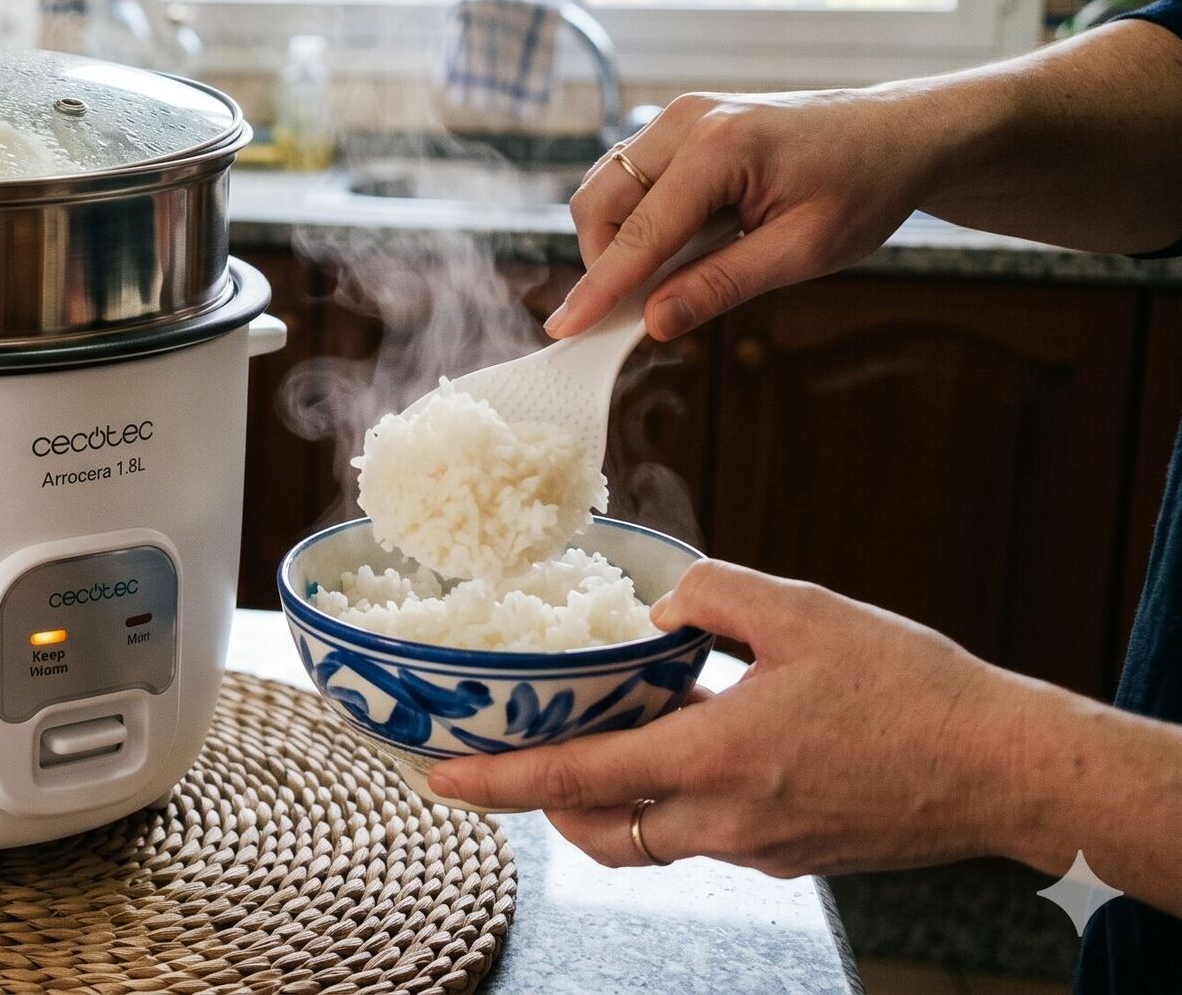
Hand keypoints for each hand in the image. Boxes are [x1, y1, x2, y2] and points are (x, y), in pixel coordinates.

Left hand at [423, 560, 1042, 878]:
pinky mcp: (792, 855)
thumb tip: (660, 601)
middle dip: (543, 804)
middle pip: (597, 830)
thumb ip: (712, 595)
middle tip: (512, 759)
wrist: (1008, 768)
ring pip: (650, 840)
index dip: (498, 781)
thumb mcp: (803, 611)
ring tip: (598, 742)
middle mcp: (727, 820)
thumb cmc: (915, 691)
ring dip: (608, 801)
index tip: (440, 775)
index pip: (575, 779)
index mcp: (716, 759)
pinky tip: (689, 742)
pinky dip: (674, 799)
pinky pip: (704, 835)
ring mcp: (760, 848)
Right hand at [549, 88, 952, 339]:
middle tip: (637, 309)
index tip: (563, 329)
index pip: (638, 234)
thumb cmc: (863, 188)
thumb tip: (655, 321)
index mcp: (719, 148)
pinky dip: (636, 218)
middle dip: (603, 262)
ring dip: (618, 239)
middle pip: (599, 202)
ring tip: (672, 273)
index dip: (599, 288)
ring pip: (606, 187)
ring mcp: (680, 117)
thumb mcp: (804, 250)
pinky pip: (629, 177)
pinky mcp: (682, 125)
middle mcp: (686, 121)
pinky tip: (680, 244)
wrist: (897, 135)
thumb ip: (722, 284)